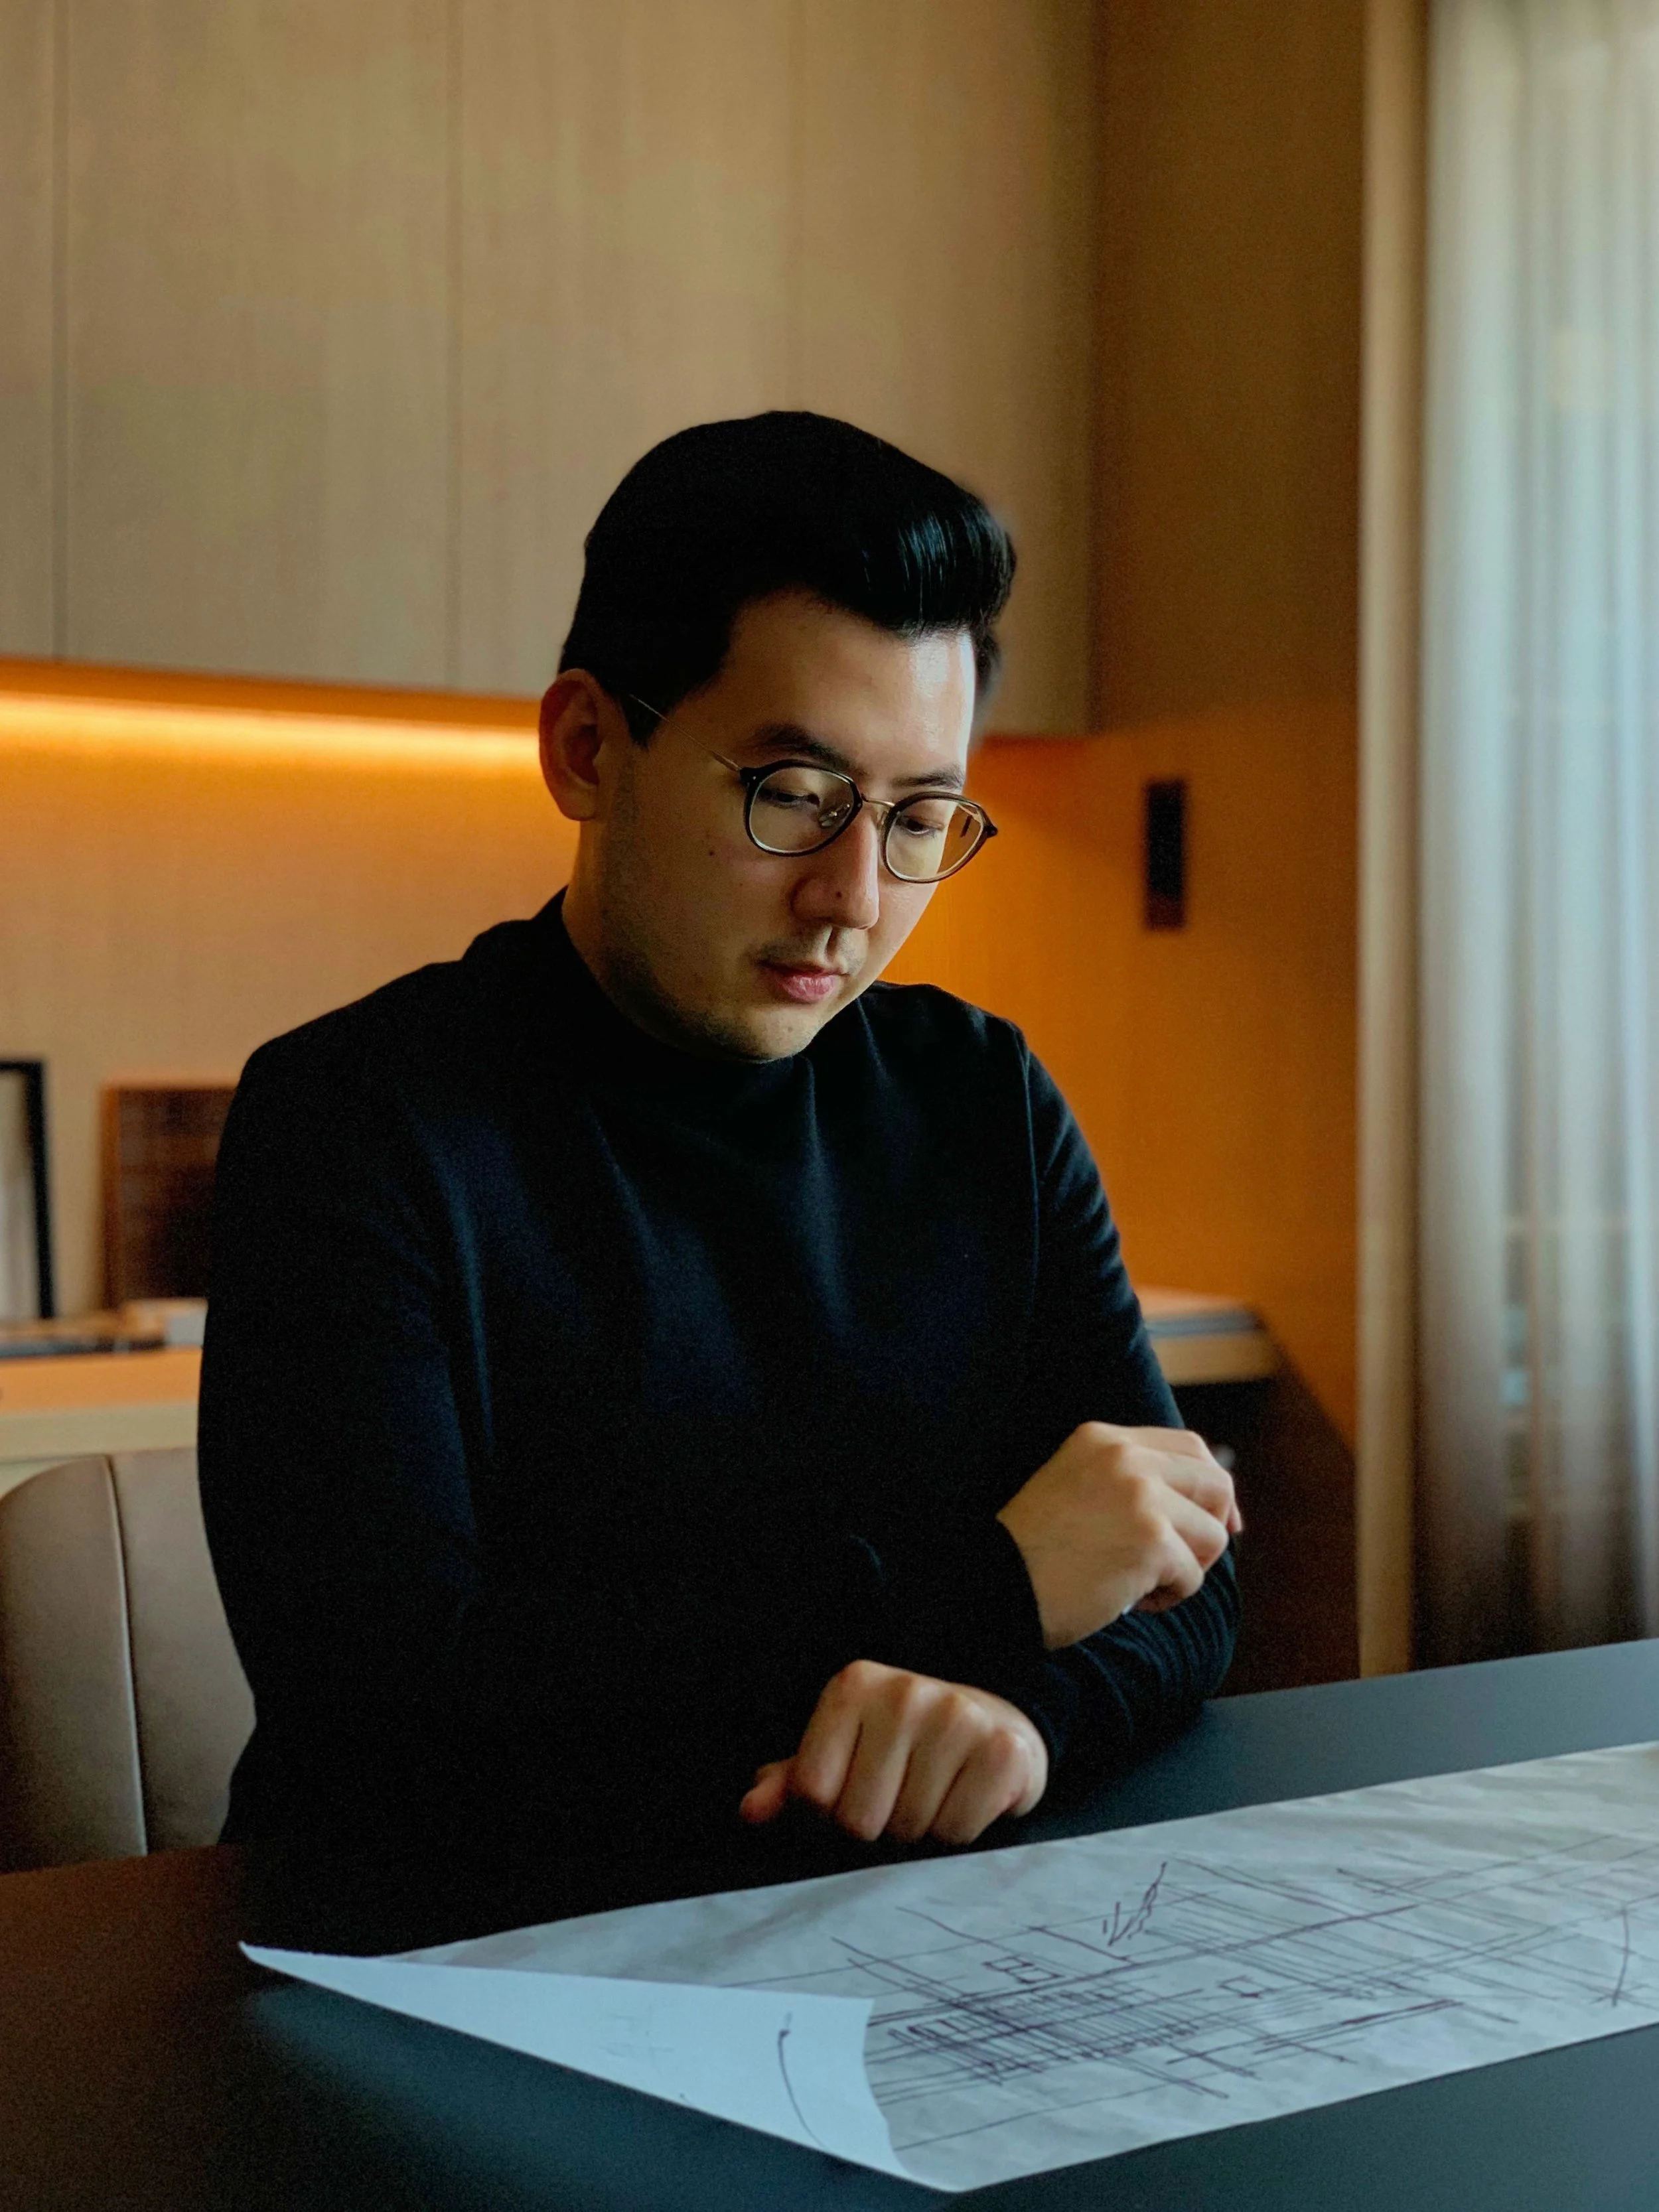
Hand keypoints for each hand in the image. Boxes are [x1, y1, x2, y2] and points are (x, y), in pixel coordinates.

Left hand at [739, 1660, 1048, 1847]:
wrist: (998, 1724)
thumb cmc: (905, 1748)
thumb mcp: (844, 1753)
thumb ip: (793, 1782)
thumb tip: (750, 1811)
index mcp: (853, 1686)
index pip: (812, 1793)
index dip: (827, 1819)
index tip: (852, 1801)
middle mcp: (903, 1692)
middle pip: (859, 1820)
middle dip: (877, 1829)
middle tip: (900, 1802)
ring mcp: (956, 1716)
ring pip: (909, 1831)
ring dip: (919, 1834)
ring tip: (934, 1798)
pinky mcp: (1002, 1750)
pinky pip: (956, 1833)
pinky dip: (958, 1836)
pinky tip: (965, 1800)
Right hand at [996, 1422, 1240, 1649]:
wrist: (996, 1587)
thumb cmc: (1033, 1553)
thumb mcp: (1077, 1487)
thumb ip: (1130, 1481)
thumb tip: (1209, 1508)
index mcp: (1103, 1439)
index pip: (1190, 1447)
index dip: (1212, 1487)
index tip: (1222, 1522)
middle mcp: (1126, 1457)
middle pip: (1214, 1483)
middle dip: (1211, 1528)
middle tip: (1183, 1563)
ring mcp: (1141, 1497)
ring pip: (1211, 1535)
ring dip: (1184, 1569)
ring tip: (1138, 1584)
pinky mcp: (1152, 1542)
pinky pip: (1194, 1576)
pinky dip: (1168, 1598)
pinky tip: (1129, 1601)